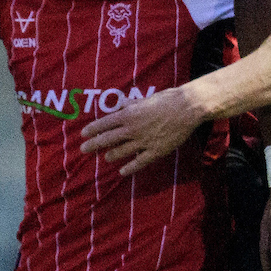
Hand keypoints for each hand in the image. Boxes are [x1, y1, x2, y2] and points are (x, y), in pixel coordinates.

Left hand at [79, 86, 202, 175]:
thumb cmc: (167, 99)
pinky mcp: (156, 150)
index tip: (83, 134)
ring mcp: (143, 141)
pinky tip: (122, 171)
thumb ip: (132, 104)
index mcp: (129, 114)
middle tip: (83, 149)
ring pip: (121, 151)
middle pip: (108, 139)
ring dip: (111, 155)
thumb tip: (121, 104)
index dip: (92, 129)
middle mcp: (132, 128)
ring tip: (106, 157)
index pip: (104, 123)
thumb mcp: (146, 98)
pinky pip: (139, 162)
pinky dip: (129, 168)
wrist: (187, 108)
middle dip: (94, 145)